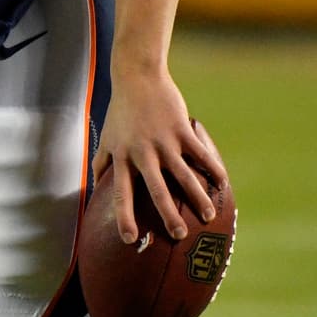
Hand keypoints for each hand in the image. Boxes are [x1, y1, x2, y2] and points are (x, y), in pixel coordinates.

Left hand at [93, 69, 229, 243]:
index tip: (130, 239)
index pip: (121, 194)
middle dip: (167, 214)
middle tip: (178, 235)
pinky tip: (222, 184)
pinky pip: (199, 153)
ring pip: (183, 174)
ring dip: (196, 197)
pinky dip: (212, 168)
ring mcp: (164, 140)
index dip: (124, 217)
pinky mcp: (181, 128)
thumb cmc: (121, 110)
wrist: (138, 77)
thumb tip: (94, 192)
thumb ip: (101, 165)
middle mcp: (143, 152)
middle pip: (156, 189)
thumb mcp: (107, 138)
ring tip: (207, 216)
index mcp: (123, 158)